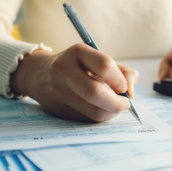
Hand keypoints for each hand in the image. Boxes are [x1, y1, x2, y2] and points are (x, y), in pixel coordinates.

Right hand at [10, 43, 138, 121]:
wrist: (41, 74)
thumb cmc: (79, 66)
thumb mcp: (99, 59)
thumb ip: (122, 72)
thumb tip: (130, 92)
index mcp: (78, 52)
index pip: (104, 66)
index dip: (120, 80)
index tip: (125, 88)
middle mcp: (64, 70)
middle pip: (95, 92)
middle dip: (117, 103)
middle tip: (125, 104)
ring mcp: (59, 91)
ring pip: (92, 110)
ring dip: (111, 112)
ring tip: (116, 107)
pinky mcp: (59, 109)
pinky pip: (87, 118)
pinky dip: (101, 116)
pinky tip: (103, 109)